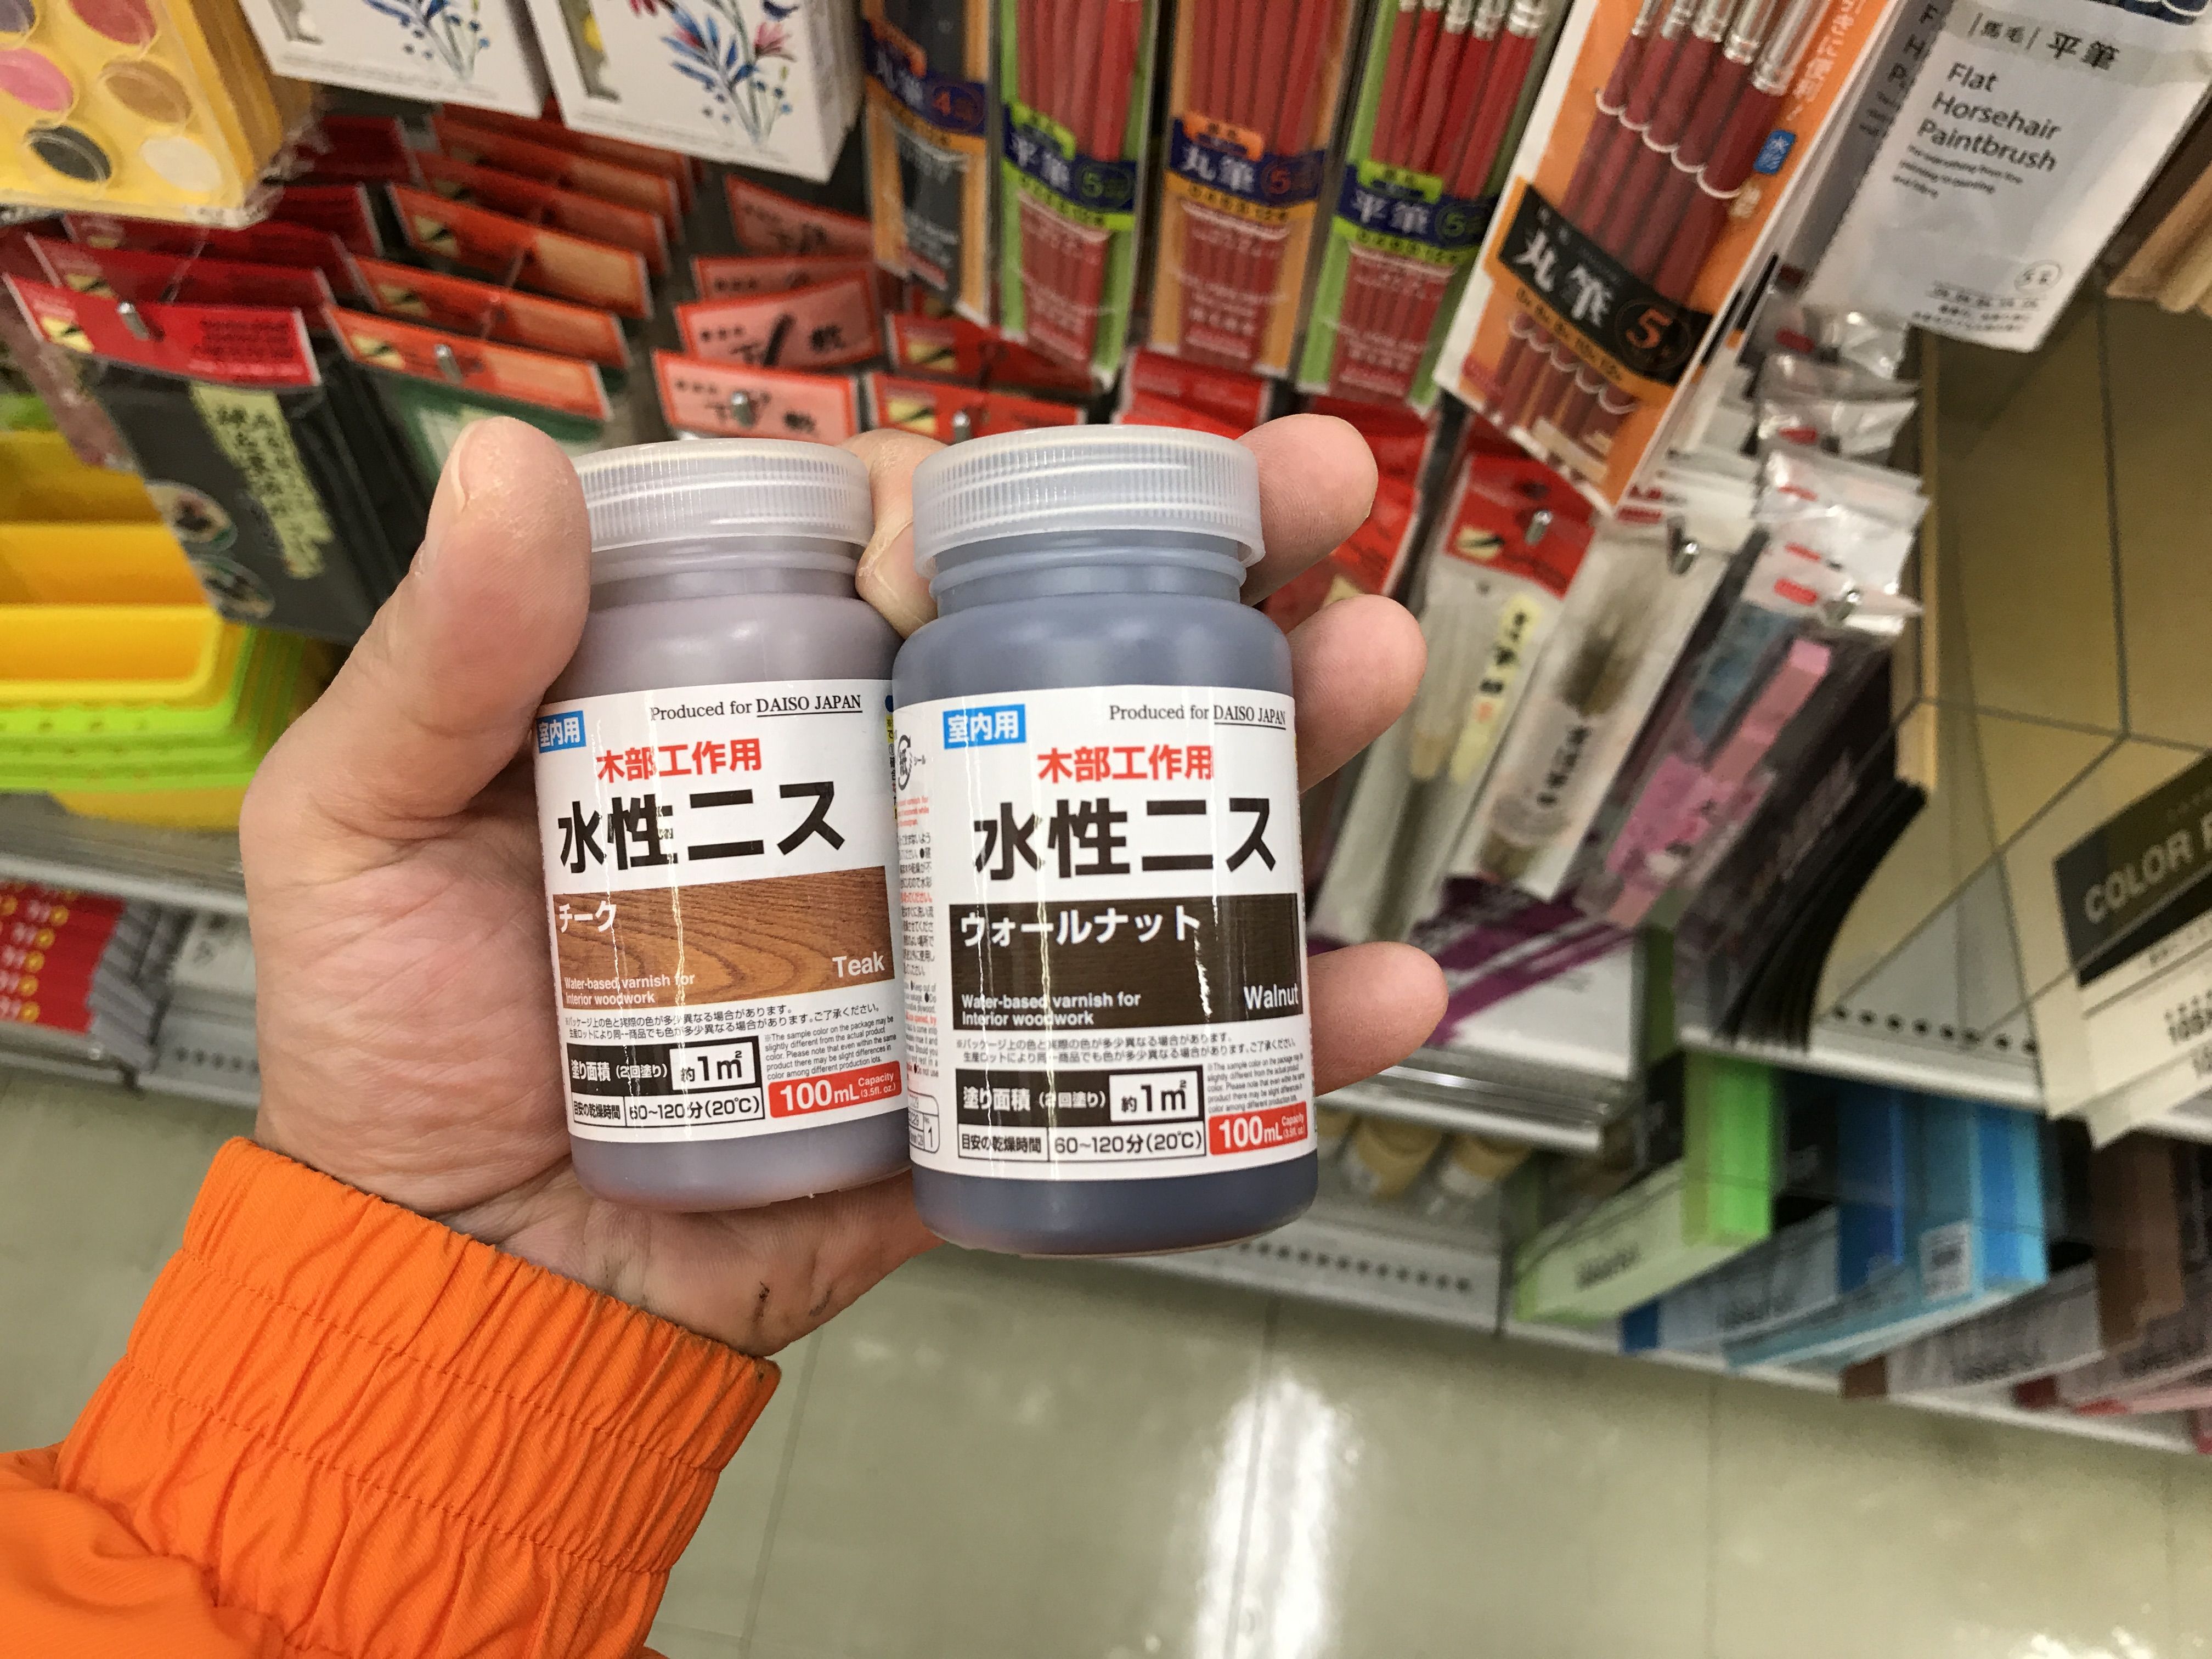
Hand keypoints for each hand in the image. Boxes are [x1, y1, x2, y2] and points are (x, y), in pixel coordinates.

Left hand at [244, 415, 1444, 1355]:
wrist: (471, 1286)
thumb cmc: (399, 1043)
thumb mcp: (364, 825)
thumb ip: (443, 664)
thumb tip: (520, 464)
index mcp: (760, 702)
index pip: (905, 555)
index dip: (1001, 496)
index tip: (1034, 499)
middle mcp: (889, 793)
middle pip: (1076, 658)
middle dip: (1221, 569)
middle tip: (1329, 511)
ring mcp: (965, 933)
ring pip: (1154, 813)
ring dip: (1296, 741)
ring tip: (1382, 675)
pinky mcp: (1010, 1073)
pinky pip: (1167, 1034)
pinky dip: (1293, 1019)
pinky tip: (1386, 988)